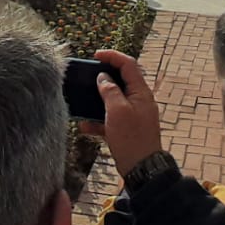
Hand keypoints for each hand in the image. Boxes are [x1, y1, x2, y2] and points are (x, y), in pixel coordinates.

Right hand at [79, 50, 162, 176]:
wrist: (141, 169)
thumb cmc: (131, 139)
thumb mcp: (117, 111)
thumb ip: (109, 91)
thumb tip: (103, 78)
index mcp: (140, 92)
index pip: (128, 64)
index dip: (112, 56)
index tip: (95, 55)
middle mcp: (139, 100)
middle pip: (121, 80)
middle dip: (103, 77)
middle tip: (87, 76)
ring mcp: (134, 115)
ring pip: (113, 100)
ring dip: (97, 100)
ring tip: (82, 101)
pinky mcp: (127, 129)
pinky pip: (111, 118)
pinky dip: (98, 120)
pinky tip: (84, 127)